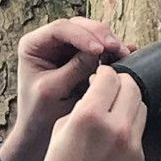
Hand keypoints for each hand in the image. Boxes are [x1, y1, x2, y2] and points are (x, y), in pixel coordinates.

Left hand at [0, 18, 134, 160]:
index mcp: (33, 44)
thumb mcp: (54, 90)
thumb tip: (99, 50)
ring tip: (125, 54)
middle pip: (80, 26)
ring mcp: (67, 49)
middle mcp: (50, 42)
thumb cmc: (39, 114)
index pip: (60, 29)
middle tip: (117, 49)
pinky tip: (128, 54)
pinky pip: (100, 49)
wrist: (40, 133)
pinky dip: (114, 51)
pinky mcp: (82, 59)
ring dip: (110, 43)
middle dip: (101, 36)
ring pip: (93, 35)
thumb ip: (74, 69)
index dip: (82, 36)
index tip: (98, 50)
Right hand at [20, 66, 145, 160]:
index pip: (110, 78)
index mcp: (89, 115)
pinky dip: (129, 127)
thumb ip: (82, 108)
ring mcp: (130, 143)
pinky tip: (115, 135)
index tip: (101, 76)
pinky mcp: (138, 159)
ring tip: (115, 110)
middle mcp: (114, 126)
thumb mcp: (60, 130)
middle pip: (132, 87)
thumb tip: (96, 96)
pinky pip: (138, 132)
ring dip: (129, 103)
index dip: (105, 73)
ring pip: (140, 108)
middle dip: (121, 83)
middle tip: (111, 87)